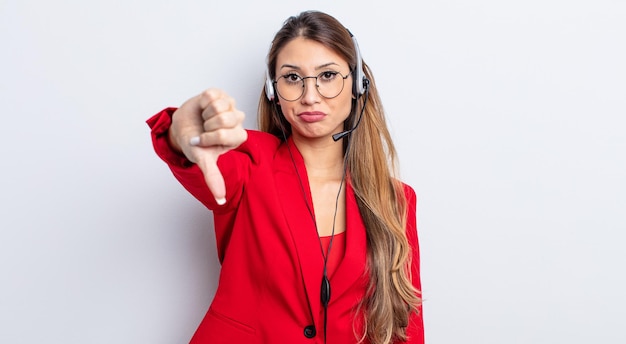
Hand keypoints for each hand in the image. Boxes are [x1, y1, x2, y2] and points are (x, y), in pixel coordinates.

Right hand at [169, 88, 246, 204]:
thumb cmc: (195, 143)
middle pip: (224, 119)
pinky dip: (203, 101)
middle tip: (204, 129)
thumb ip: (213, 178)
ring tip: (204, 118)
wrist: (182, 126)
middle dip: (207, 125)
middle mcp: (238, 121)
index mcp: (238, 137)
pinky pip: (212, 94)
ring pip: (219, 106)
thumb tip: (221, 200)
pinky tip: (203, 107)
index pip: (224, 134)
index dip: (208, 137)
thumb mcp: (203, 160)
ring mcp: (231, 105)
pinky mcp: (221, 93)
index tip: (203, 141)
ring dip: (205, 113)